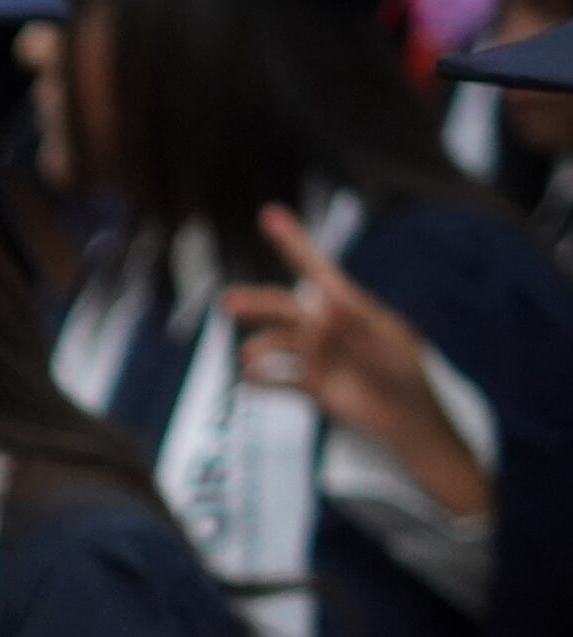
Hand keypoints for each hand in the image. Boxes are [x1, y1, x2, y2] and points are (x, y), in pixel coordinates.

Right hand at [223, 205, 490, 521]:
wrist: (410, 421)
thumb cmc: (407, 376)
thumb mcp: (386, 344)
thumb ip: (352, 323)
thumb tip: (320, 299)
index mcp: (350, 309)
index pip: (317, 270)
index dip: (293, 242)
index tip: (270, 215)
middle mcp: (329, 329)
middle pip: (286, 309)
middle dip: (257, 304)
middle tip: (228, 302)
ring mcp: (319, 357)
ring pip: (279, 344)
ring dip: (261, 348)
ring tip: (249, 358)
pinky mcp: (313, 385)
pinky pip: (280, 380)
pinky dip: (263, 381)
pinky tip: (248, 382)